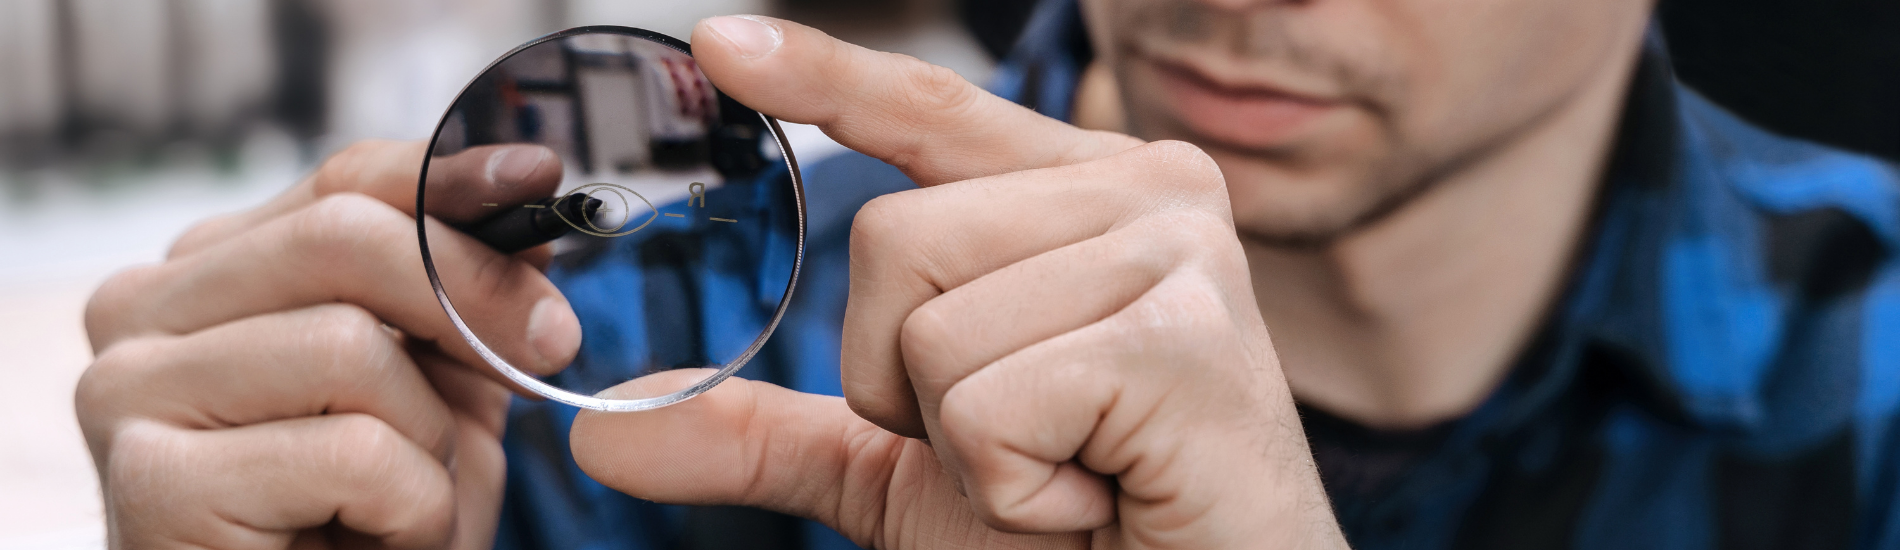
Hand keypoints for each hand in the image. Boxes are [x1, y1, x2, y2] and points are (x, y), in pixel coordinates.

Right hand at [76, 142, 580, 547]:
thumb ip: (467, 298)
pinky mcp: (151, 482)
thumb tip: (528, 206)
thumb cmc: (365, 526)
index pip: (342, 179)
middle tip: (549, 351)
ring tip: (406, 502)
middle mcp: (144, 312)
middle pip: (343, 235)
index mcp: (210, 272)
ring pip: (348, 346)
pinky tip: (373, 541)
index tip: (540, 176)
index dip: (451, 175)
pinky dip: (412, 509)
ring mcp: (128, 391)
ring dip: (428, 439)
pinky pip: (352, 453)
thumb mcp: (442, 393)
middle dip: (471, 293)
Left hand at [570, 16, 1347, 548]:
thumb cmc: (1085, 537)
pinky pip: (987, 397)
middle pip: (890, 239)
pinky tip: (1100, 496)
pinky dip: (1014, 486)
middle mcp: (1146, 195)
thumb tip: (603, 430)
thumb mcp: (909, 470)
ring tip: (1073, 472)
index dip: (823, 76)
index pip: (932, 116)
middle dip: (909, 384)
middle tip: (1027, 447)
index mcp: (1088, 199)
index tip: (721, 48)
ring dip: (967, 446)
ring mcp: (1177, 252)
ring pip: (928, 322)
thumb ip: (773, 432)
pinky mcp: (1189, 335)